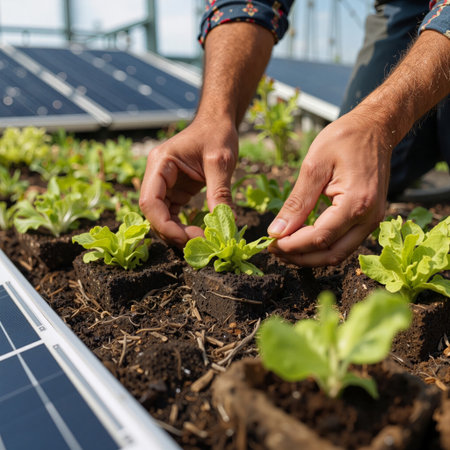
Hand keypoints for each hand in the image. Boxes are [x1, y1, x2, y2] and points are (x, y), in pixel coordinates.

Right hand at [139, 118, 237, 246]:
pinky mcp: (176, 191)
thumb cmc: (217, 134)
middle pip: (153, 213)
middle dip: (172, 232)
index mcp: (160, 164)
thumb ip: (220, 192)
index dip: (165, 225)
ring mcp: (165, 185)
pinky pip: (173, 214)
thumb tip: (225, 223)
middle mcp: (157, 176)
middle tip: (199, 243)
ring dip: (177, 232)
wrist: (218, 123)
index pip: (150, 201)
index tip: (189, 238)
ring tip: (200, 240)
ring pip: (161, 217)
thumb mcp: (221, 162)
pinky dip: (182, 226)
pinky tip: (198, 233)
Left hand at [268, 110, 391, 265]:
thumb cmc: (344, 139)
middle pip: (330, 254)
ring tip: (284, 248)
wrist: (375, 129)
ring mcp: (372, 221)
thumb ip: (296, 203)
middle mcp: (368, 218)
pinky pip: (344, 243)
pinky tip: (302, 240)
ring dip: (310, 256)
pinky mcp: (369, 220)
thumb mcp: (313, 166)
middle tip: (274, 250)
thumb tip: (276, 232)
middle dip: (299, 257)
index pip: (319, 238)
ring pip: (338, 254)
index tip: (270, 243)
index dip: (292, 246)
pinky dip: (322, 247)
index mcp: (355, 203)